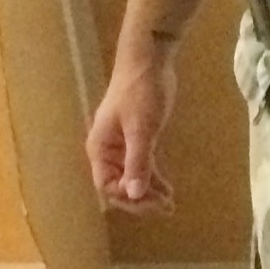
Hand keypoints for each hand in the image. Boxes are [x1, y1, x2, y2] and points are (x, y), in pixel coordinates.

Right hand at [87, 41, 178, 210]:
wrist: (149, 60)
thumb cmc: (141, 93)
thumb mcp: (141, 129)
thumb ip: (137, 162)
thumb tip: (134, 194)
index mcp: (100, 148)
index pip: (107, 185)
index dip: (127, 198)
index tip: (150, 200)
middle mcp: (107, 150)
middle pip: (119, 185)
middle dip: (140, 199)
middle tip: (165, 207)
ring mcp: (121, 145)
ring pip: (132, 177)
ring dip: (149, 192)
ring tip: (170, 205)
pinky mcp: (136, 138)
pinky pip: (141, 165)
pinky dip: (153, 178)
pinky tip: (166, 189)